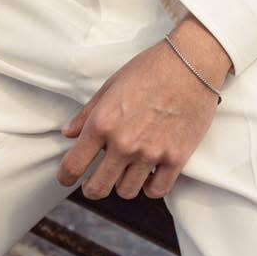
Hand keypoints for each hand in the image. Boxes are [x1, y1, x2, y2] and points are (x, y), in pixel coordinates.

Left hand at [56, 24, 230, 200]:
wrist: (191, 63)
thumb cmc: (150, 68)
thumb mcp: (112, 84)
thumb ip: (87, 113)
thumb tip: (69, 133)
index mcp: (103, 123)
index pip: (73, 166)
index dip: (65, 176)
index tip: (67, 178)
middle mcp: (123, 143)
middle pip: (98, 189)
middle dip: (92, 188)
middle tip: (96, 181)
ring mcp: (150, 153)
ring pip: (127, 192)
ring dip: (124, 184)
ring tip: (128, 170)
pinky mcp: (176, 159)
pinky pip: (157, 191)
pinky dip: (150, 186)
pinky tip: (150, 173)